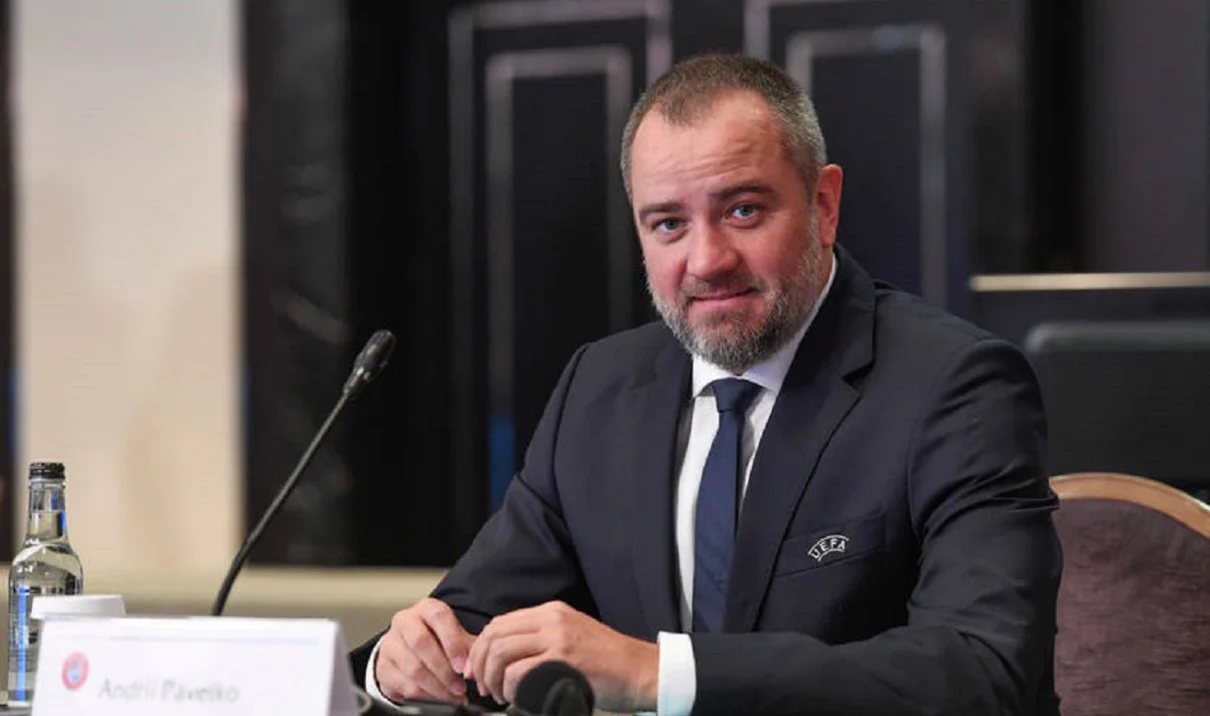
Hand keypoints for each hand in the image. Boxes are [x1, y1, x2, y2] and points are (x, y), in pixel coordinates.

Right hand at [375, 597, 475, 703]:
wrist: (409, 652)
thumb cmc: (438, 641)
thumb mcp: (456, 638)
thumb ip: (469, 649)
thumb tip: (472, 669)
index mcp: (426, 608)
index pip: (439, 617)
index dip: (453, 642)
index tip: (462, 665)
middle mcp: (405, 621)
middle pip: (422, 642)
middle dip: (444, 669)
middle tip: (460, 686)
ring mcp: (390, 643)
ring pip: (413, 667)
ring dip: (437, 686)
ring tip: (453, 695)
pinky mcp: (383, 667)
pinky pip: (405, 684)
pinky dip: (426, 696)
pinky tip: (439, 698)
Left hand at [467, 601, 657, 712]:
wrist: (641, 670)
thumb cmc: (609, 662)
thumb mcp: (572, 637)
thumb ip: (542, 639)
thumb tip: (506, 658)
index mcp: (551, 612)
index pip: (500, 623)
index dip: (480, 648)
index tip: (478, 670)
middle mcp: (552, 619)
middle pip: (495, 634)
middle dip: (479, 664)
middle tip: (482, 686)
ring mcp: (558, 637)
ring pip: (501, 651)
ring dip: (491, 678)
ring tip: (498, 695)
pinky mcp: (564, 659)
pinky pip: (519, 671)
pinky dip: (509, 687)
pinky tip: (514, 697)